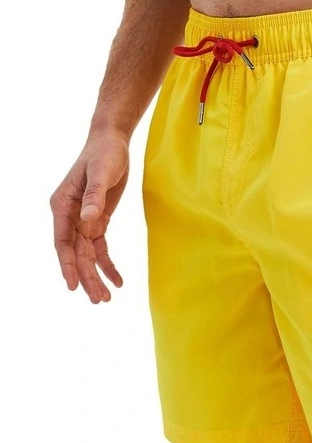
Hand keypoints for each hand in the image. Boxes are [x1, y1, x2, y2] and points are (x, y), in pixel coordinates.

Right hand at [50, 128, 129, 302]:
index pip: (62, 242)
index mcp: (62, 206)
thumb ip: (95, 196)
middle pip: (76, 254)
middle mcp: (69, 216)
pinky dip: (108, 264)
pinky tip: (117, 280)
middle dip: (86, 277)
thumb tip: (89, 218)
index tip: (73, 285)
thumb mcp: (101, 172)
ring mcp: (83, 220)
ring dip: (96, 276)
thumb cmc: (104, 154)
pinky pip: (100, 248)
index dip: (67, 265)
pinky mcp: (97, 220)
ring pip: (87, 255)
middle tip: (98, 300)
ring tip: (106, 298)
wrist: (112, 143)